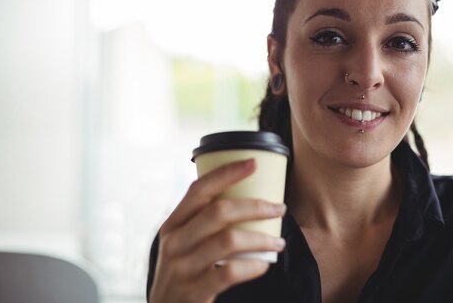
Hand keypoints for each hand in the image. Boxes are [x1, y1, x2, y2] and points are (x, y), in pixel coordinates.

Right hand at [148, 159, 286, 302]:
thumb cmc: (183, 271)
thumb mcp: (182, 243)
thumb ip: (202, 223)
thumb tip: (247, 199)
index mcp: (173, 224)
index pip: (199, 189)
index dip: (226, 173)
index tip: (253, 163)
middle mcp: (175, 242)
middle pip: (219, 212)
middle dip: (255, 206)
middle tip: (280, 208)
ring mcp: (183, 267)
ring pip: (228, 241)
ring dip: (261, 238)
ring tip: (278, 241)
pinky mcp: (194, 291)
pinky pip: (229, 272)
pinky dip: (252, 266)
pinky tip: (264, 264)